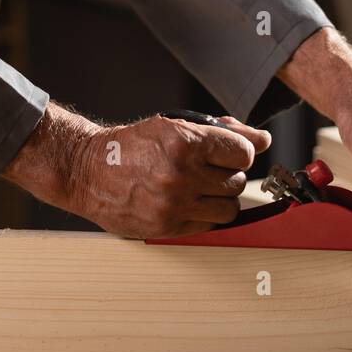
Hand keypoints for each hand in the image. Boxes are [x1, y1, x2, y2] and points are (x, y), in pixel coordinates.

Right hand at [3, 103, 269, 238]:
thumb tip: (262, 140)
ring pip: (229, 207)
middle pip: (237, 180)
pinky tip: (190, 202)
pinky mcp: (168, 226)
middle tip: (207, 168)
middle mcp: (181, 174)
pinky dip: (206, 214)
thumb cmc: (132, 145)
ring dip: (221, 197)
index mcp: (184, 142)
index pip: (243, 152)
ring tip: (201, 187)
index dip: (239, 151)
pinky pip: (210, 225)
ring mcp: (175, 203)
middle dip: (227, 173)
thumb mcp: (175, 125)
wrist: (89, 171)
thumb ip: (222, 131)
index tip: (229, 152)